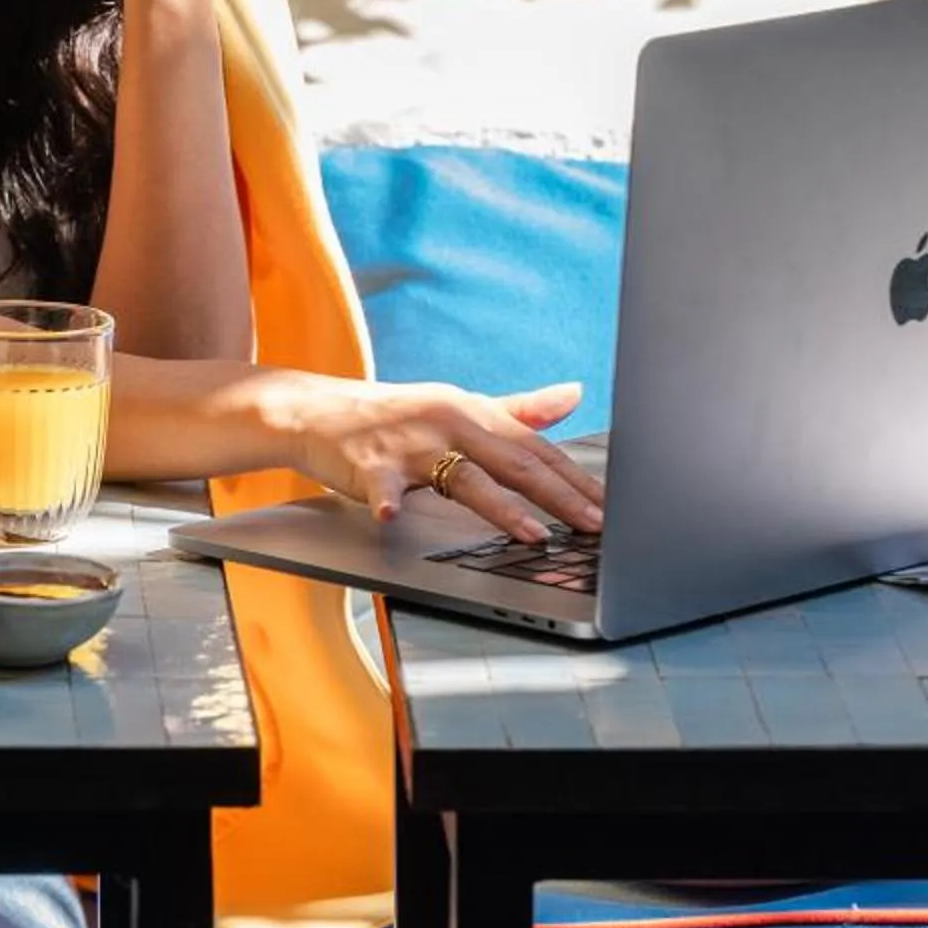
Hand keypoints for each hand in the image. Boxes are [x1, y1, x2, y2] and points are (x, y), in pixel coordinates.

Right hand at [292, 378, 604, 543]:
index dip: (576, 479)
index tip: (609, 508)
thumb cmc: (393, 416)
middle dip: (559, 496)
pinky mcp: (369, 465)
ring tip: (533, 533)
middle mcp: (449, 423)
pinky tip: (392, 516)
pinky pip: (382, 487)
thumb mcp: (459, 406)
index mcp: (474, 412)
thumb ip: (518, 410)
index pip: (537, 449)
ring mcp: (410, 444)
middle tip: (593, 526)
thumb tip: (574, 394)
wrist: (318, 411)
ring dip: (501, 507)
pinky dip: (387, 501)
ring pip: (464, 477)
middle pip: (514, 463)